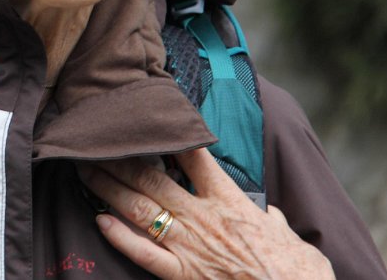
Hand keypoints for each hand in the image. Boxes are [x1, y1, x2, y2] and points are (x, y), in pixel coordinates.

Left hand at [79, 148, 333, 278]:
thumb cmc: (300, 274)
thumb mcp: (293, 239)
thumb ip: (275, 221)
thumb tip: (272, 215)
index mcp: (230, 201)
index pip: (194, 158)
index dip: (169, 137)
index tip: (148, 121)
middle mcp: (203, 218)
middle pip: (152, 180)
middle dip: (121, 160)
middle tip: (96, 143)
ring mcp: (190, 247)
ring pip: (141, 211)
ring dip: (110, 189)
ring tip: (86, 171)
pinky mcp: (184, 276)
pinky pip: (144, 254)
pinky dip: (120, 238)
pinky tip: (99, 221)